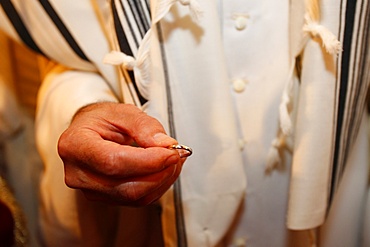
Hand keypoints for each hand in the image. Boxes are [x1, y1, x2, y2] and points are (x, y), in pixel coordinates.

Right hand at [58, 102, 184, 205]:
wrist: (89, 131)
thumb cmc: (102, 119)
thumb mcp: (122, 112)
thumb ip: (145, 126)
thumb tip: (166, 145)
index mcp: (75, 145)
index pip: (113, 162)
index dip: (147, 161)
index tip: (172, 152)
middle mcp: (77, 173)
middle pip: (126, 186)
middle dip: (160, 172)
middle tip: (178, 154)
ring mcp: (89, 190)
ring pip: (134, 196)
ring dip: (162, 180)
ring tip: (174, 159)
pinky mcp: (104, 198)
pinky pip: (136, 200)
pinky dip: (157, 186)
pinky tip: (164, 170)